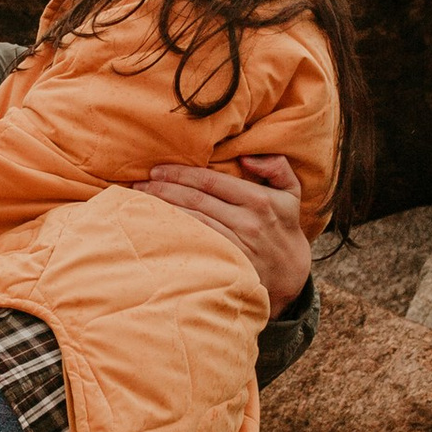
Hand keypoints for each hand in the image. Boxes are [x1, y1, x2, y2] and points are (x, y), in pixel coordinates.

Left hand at [141, 153, 312, 314]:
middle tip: (140, 183)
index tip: (157, 170)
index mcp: (260, 199)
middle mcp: (248, 221)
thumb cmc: (284, 227)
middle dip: (164, 188)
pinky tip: (156, 224)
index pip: (211, 181)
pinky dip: (174, 230)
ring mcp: (238, 244)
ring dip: (164, 208)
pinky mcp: (229, 263)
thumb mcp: (292, 193)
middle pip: (197, 199)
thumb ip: (276, 167)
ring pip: (193, 220)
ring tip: (141, 199)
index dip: (180, 173)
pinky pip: (196, 241)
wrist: (291, 274)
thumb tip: (247, 156)